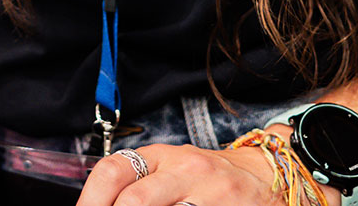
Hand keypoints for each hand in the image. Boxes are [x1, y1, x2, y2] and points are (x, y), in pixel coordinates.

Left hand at [76, 140, 280, 204]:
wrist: (267, 177)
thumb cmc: (209, 181)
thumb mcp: (172, 173)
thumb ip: (139, 188)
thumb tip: (98, 204)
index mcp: (162, 157)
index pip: (113, 170)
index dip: (91, 201)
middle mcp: (183, 169)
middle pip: (135, 200)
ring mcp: (209, 191)